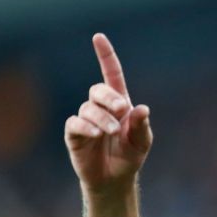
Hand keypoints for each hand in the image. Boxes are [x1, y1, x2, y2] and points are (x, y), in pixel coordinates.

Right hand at [64, 33, 152, 195]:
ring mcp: (86, 120)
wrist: (114, 179)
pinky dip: (86, 126)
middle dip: (110, 98)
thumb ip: (142, 126)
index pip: (111, 75)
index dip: (105, 56)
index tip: (98, 37)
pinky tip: (96, 134)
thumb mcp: (142, 142)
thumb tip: (142, 109)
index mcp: (119, 104)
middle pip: (98, 90)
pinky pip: (75, 123)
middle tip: (121, 110)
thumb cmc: (129, 156)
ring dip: (102, 118)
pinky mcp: (74, 134)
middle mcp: (100, 108)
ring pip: (88, 108)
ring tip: (113, 132)